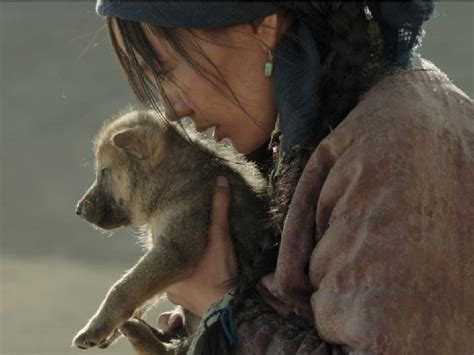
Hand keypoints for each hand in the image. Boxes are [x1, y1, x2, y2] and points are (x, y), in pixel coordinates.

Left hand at [165, 176, 237, 316]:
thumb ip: (218, 210)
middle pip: (170, 264)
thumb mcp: (220, 238)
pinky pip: (184, 297)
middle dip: (179, 257)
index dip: (169, 240)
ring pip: (177, 280)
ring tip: (200, 268)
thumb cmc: (220, 273)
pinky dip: (191, 290)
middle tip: (194, 251)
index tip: (176, 236)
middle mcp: (167, 284)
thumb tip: (220, 180)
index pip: (162, 247)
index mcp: (168, 265)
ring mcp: (177, 299)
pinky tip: (200, 285)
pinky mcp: (188, 308)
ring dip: (186, 275)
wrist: (229, 309)